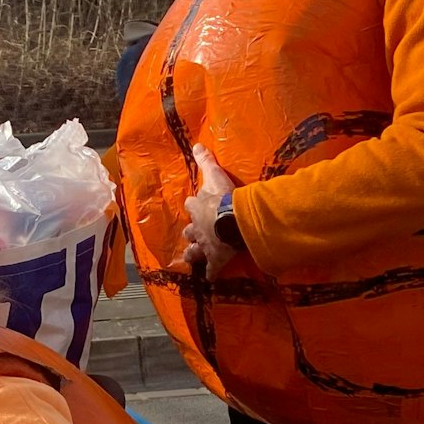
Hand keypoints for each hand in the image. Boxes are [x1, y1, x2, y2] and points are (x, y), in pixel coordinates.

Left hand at [181, 144, 238, 271]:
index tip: (195, 205)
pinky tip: (211, 279)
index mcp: (197, 208)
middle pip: (189, 231)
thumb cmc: (224, 198)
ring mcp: (205, 246)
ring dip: (194, 254)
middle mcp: (197, 228)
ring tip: (195, 256)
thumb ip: (206, 161)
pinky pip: (213, 269)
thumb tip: (196, 144)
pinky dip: (212, 273)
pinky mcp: (216, 260)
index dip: (193, 206)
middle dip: (191, 232)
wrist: (234, 220)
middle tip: (195, 234)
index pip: (190, 205)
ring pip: (194, 252)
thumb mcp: (215, 176)